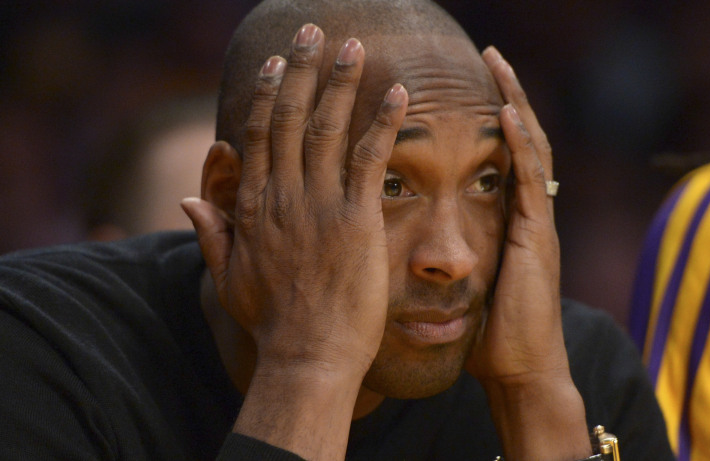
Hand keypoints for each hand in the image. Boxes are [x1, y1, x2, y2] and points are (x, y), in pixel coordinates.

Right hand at [183, 24, 407, 458]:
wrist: (308, 356)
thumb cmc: (273, 322)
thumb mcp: (230, 278)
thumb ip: (212, 234)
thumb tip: (188, 202)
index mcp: (254, 206)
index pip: (257, 135)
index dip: (266, 93)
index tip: (276, 64)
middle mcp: (283, 196)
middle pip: (288, 117)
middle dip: (300, 69)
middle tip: (312, 31)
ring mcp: (319, 205)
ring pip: (326, 127)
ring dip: (340, 81)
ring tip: (353, 46)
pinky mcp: (357, 219)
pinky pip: (371, 158)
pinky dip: (383, 121)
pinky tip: (398, 92)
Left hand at [465, 46, 590, 459]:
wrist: (519, 369)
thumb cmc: (490, 332)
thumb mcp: (467, 281)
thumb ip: (452, 253)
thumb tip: (418, 246)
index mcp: (511, 219)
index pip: (506, 153)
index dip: (494, 115)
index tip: (472, 83)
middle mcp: (527, 212)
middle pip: (523, 138)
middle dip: (509, 93)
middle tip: (490, 54)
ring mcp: (535, 222)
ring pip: (532, 148)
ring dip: (516, 103)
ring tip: (499, 65)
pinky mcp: (536, 236)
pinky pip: (530, 180)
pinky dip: (521, 144)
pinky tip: (507, 114)